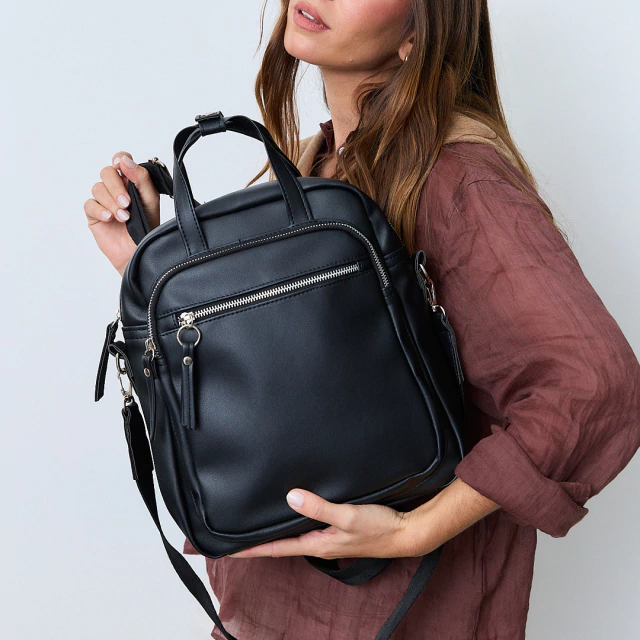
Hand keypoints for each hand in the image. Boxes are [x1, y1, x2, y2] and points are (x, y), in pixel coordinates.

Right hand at [84, 152, 159, 275]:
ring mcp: (104, 201)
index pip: (121, 161)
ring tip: (124, 217)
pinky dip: (100, 209)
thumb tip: (125, 160)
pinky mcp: (94, 215)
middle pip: (106, 173)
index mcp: (131, 183)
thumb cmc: (147, 228)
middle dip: (116, 186)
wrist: (139, 253)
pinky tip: (110, 218)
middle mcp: (116, 189)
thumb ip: (141, 178)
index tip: (121, 164)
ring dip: (111, 202)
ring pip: (97, 188)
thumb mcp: (150, 201)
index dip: (119, 159)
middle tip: (127, 203)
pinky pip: (90, 204)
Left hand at [226, 488, 417, 559]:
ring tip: (257, 528)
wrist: (405, 532)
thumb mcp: (347, 515)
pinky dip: (294, 525)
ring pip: (294, 537)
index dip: (252, 549)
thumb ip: (319, 507)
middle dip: (259, 543)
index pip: (277, 549)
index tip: (229, 550)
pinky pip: (308, 529)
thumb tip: (290, 497)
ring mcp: (329, 538)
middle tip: (236, 538)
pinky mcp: (338, 531)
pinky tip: (294, 515)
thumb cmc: (379, 527)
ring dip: (275, 535)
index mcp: (317, 544)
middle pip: (282, 545)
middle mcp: (320, 544)